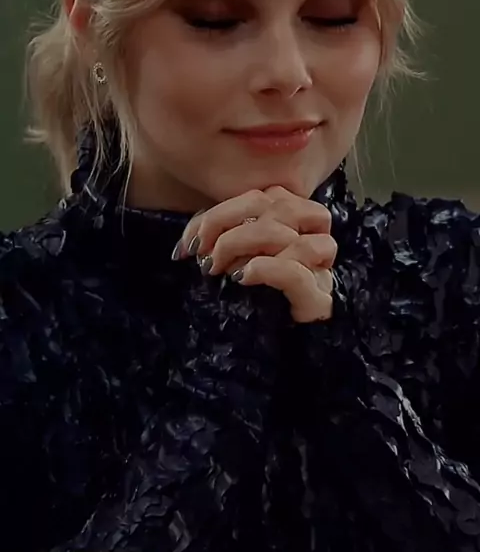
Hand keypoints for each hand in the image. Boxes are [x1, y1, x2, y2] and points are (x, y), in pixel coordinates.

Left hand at [174, 186, 336, 322]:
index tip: (190, 243)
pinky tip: (243, 277)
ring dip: (243, 243)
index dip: (219, 213)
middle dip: (227, 224)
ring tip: (220, 269)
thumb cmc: (253, 306)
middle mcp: (313, 240)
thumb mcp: (233, 266)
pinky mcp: (318, 301)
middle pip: (277, 205)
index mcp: (295, 223)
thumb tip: (190, 243)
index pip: (260, 197)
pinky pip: (296, 272)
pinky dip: (265, 269)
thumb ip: (220, 242)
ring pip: (287, 233)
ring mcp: (319, 270)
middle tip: (203, 256)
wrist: (275, 354)